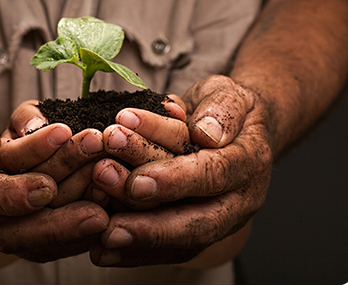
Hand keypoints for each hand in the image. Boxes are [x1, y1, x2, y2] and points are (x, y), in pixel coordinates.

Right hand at [0, 86, 108, 261]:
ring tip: (109, 201)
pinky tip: (106, 216)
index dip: (10, 193)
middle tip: (98, 212)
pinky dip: (73, 232)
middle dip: (55, 222)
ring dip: (72, 222)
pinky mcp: (10, 224)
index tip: (47, 186)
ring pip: (31, 235)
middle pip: (9, 229)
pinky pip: (41, 240)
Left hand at [90, 75, 271, 265]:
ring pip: (179, 239)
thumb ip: (222, 110)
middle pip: (198, 222)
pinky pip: (168, 250)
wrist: (230, 130)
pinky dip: (134, 252)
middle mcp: (238, 199)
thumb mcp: (229, 94)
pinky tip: (101, 251)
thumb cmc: (222, 109)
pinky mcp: (198, 232)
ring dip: (137, 238)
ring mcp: (220, 220)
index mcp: (248, 162)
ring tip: (99, 233)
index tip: (137, 182)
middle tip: (111, 226)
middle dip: (152, 226)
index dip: (176, 180)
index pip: (214, 174)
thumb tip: (208, 134)